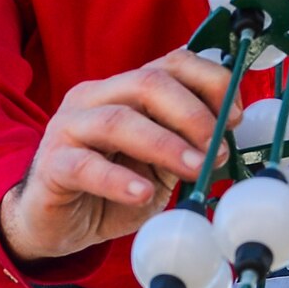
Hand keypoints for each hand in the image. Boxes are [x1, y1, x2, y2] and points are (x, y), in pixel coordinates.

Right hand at [0, 50, 237, 266]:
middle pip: (147, 84)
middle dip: (192, 115)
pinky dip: (118, 180)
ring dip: (165, 144)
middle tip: (218, 149)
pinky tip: (142, 193)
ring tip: (194, 169)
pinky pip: (85, 166)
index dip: (209, 83)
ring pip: (118, 121)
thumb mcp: (158, 164)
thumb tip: (230, 134)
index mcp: (124, 89)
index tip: (235, 116)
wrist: (55, 223)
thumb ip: (186, 144)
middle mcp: (95, 98)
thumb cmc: (109, 190)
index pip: (171, 64)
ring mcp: (69, 128)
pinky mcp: (52, 165)